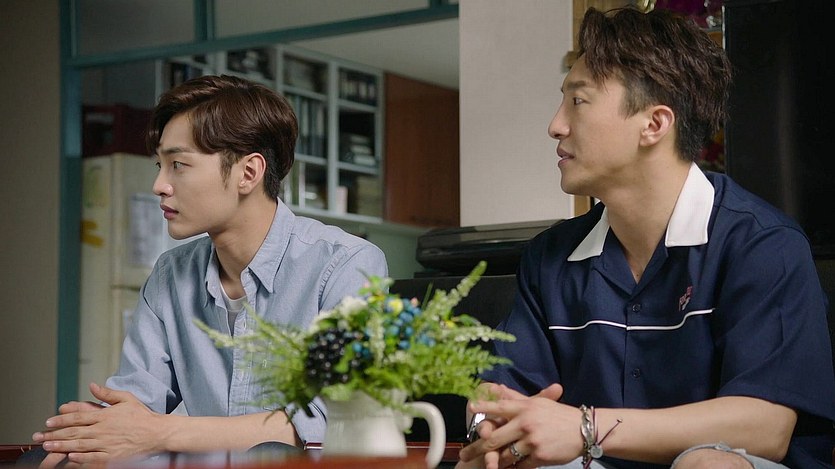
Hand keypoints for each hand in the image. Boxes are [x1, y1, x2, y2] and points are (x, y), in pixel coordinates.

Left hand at [33, 383, 162, 465]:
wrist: (158, 432)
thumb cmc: (142, 415)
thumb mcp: (126, 399)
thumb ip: (107, 394)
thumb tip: (92, 385)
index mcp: (105, 415)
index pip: (78, 417)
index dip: (61, 419)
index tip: (49, 421)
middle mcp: (103, 429)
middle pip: (74, 432)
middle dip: (55, 434)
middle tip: (39, 437)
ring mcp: (107, 443)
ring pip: (79, 445)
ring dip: (62, 446)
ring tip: (48, 447)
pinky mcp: (112, 456)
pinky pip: (93, 457)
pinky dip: (81, 458)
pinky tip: (70, 457)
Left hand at [458, 383, 582, 468]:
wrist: (583, 430)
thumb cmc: (559, 415)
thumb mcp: (538, 403)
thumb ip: (515, 398)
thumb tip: (496, 388)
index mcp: (524, 408)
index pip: (499, 407)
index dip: (484, 407)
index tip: (470, 408)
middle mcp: (526, 423)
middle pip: (495, 438)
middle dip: (477, 448)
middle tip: (464, 455)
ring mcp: (532, 441)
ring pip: (506, 455)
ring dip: (494, 463)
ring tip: (483, 466)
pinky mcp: (540, 456)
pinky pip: (521, 466)